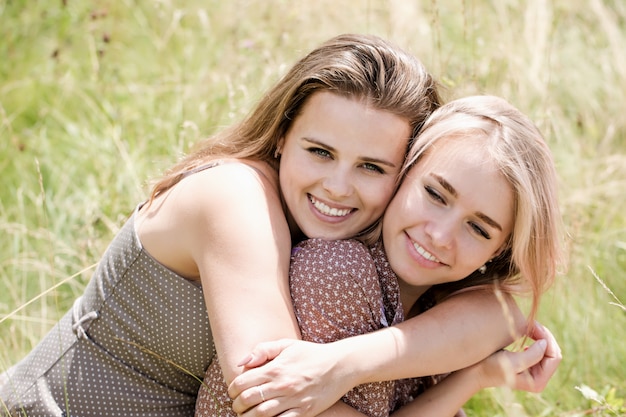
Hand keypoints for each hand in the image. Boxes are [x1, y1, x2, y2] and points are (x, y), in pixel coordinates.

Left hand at [228, 339, 353, 416]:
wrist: (339, 365)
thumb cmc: (311, 354)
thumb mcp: (286, 345)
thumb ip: (263, 350)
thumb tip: (242, 362)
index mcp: (275, 368)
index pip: (242, 382)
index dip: (232, 389)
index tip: (233, 391)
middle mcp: (282, 385)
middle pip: (248, 400)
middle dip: (237, 405)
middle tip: (238, 406)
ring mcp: (293, 400)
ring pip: (261, 414)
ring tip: (247, 415)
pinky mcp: (304, 412)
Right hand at [476, 321, 560, 391]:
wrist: (473, 371)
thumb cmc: (489, 367)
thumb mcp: (511, 362)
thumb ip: (532, 355)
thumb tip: (545, 343)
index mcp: (538, 381)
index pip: (554, 357)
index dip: (547, 339)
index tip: (533, 326)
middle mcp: (539, 378)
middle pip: (553, 353)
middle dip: (545, 337)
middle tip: (531, 323)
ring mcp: (533, 372)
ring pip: (547, 350)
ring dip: (540, 337)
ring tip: (529, 327)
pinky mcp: (527, 365)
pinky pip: (539, 350)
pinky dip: (535, 339)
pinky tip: (526, 335)